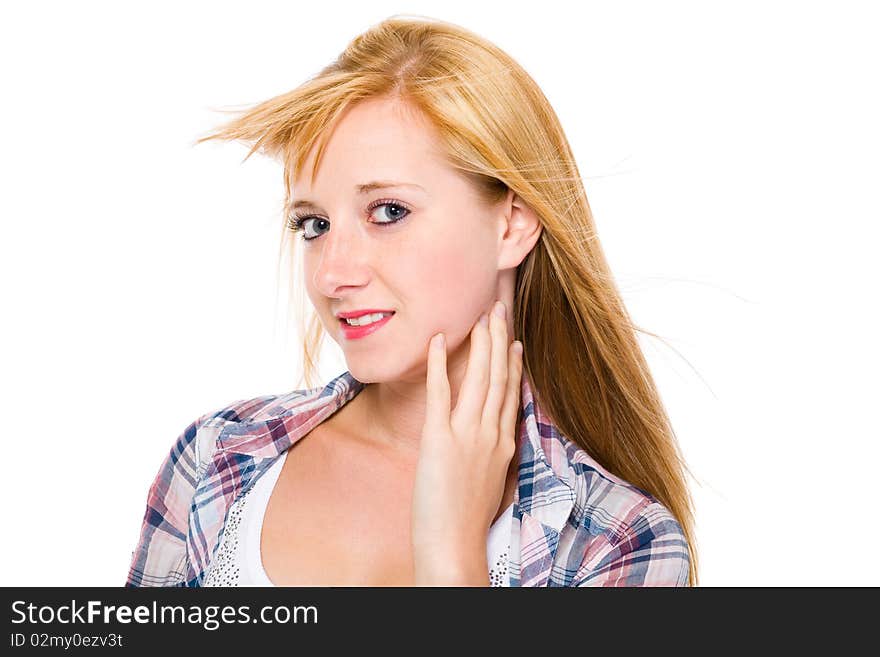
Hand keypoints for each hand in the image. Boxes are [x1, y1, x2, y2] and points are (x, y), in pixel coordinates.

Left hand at [410, 299, 523, 583]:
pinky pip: (441, 394)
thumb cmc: (467, 519)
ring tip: (479, 315)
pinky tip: (438, 341)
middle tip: (498, 308)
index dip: (512, 363)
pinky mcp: (440, 439)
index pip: (511, 393)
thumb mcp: (490, 481)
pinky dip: (441, 364)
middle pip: (499, 377)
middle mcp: (491, 434)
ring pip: (479, 378)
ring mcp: (468, 435)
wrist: (454, 545)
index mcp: (504, 444)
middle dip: (499, 339)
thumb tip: (489, 439)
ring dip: (480, 343)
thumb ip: (491, 454)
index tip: (513, 339)